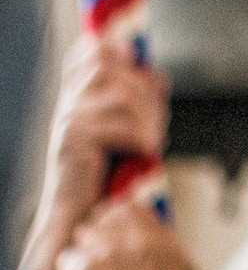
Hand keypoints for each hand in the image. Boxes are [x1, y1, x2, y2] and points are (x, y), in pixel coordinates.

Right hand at [17, 39, 167, 269]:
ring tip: (151, 143)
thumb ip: (137, 102)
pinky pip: (123, 126)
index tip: (133, 55)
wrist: (83, 222)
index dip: (113, 47)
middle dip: (143, 88)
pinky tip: (142, 155)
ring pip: (123, 96)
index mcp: (77, 99)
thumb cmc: (106, 180)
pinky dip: (141, 140)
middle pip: (112, 66)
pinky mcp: (74, 142)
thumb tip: (157, 74)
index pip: (88, 53)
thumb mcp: (125, 132)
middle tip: (156, 120)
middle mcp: (68, 105)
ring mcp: (68, 121)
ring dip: (148, 118)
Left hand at [55, 200, 188, 269]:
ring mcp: (112, 254)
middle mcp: (141, 244)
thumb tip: (135, 241)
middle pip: (103, 217)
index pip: (130, 209)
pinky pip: (66, 262)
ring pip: (82, 236)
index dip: (114, 221)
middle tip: (93, 266)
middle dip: (94, 236)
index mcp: (166, 247)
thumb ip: (157, 257)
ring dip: (81, 257)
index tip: (108, 239)